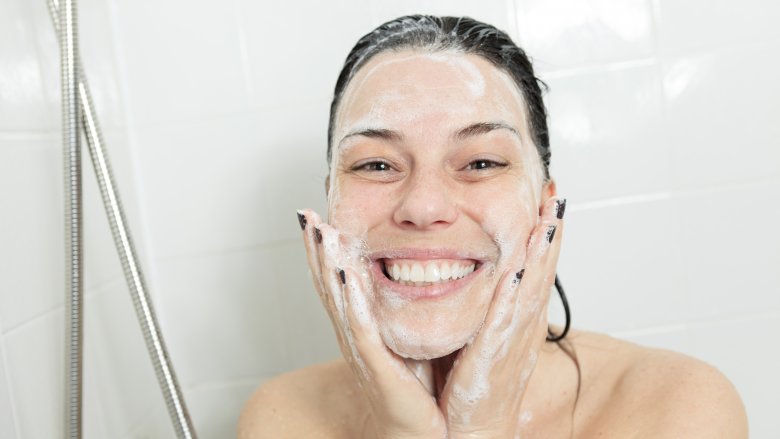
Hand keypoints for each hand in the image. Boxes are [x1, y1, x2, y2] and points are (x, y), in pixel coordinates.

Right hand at [298, 209, 447, 438]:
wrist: (415, 433)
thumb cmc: (414, 391)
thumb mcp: (404, 339)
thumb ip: (398, 312)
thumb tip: (411, 275)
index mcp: (358, 329)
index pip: (336, 283)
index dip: (323, 253)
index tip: (317, 219)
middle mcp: (352, 337)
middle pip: (328, 286)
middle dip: (317, 250)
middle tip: (307, 217)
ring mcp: (361, 350)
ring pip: (339, 301)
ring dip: (328, 265)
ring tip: (322, 233)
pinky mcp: (376, 366)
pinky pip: (362, 328)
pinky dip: (352, 300)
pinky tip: (346, 273)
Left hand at [437, 198, 565, 437]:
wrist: (472, 434)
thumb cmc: (472, 390)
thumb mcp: (481, 340)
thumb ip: (484, 309)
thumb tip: (482, 277)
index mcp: (517, 323)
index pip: (535, 270)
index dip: (544, 236)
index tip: (547, 200)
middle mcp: (522, 329)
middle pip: (542, 272)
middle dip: (549, 232)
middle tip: (555, 193)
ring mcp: (513, 344)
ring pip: (532, 290)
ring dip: (542, 253)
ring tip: (549, 216)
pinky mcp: (495, 359)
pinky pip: (506, 321)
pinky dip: (516, 294)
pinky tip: (521, 268)